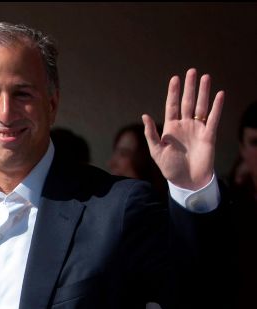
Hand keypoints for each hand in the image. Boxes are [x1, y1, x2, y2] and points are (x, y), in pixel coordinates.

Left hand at [142, 68, 224, 189]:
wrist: (187, 181)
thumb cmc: (170, 168)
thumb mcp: (156, 151)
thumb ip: (151, 133)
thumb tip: (144, 115)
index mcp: (171, 128)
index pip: (172, 106)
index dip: (174, 92)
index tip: (175, 78)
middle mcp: (185, 125)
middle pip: (187, 102)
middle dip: (189, 87)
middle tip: (192, 71)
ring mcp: (197, 129)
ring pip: (201, 106)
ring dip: (203, 92)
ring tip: (205, 77)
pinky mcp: (209, 136)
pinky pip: (213, 118)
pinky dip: (216, 106)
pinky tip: (219, 94)